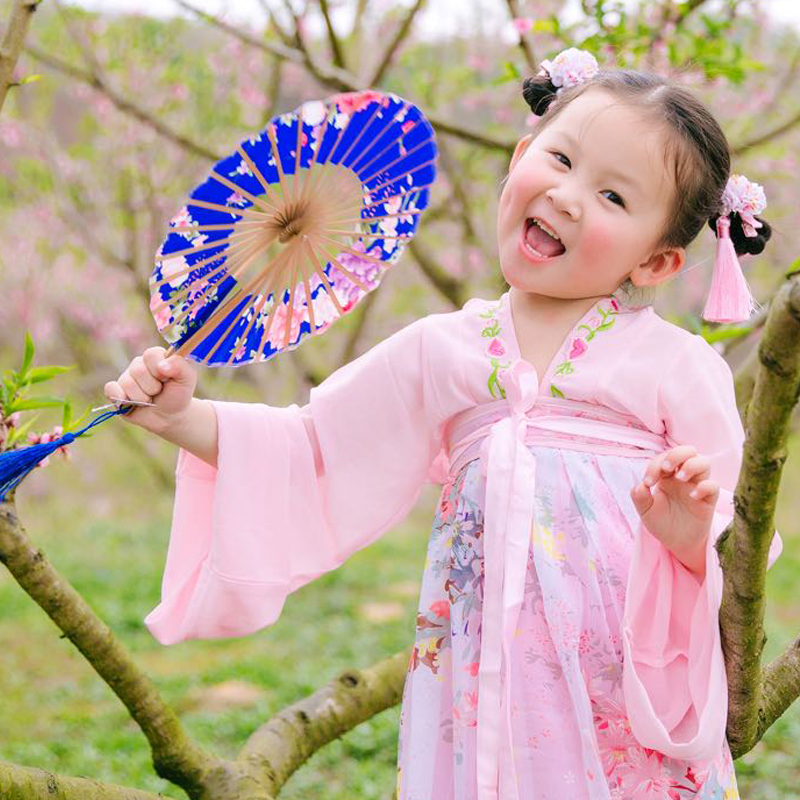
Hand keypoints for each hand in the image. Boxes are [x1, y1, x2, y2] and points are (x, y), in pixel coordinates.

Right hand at [104, 347, 196, 434]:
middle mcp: (138, 364)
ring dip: (143, 398)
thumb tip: (162, 365)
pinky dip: (120, 398)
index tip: (168, 379)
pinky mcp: (116, 391)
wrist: (169, 417)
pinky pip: (110, 389)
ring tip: (150, 400)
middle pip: (138, 370)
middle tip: (159, 392)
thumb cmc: (178, 395)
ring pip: (127, 383)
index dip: (160, 369)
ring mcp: (126, 377)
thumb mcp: (187, 379)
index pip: (151, 354)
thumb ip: (181, 366)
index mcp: (155, 357)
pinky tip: (132, 403)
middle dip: (153, 387)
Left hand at [630, 445, 718, 576]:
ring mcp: (698, 486)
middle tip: (666, 469)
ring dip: (691, 465)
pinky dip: (704, 486)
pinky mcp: (709, 500)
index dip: (655, 465)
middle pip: (688, 450)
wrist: (677, 543)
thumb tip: (639, 485)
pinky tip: (692, 496)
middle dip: (676, 454)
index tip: (648, 482)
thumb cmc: (662, 523)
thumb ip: (640, 497)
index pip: (664, 458)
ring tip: (680, 478)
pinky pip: (713, 485)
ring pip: (704, 462)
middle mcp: (684, 477)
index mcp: (667, 475)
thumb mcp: (645, 511)